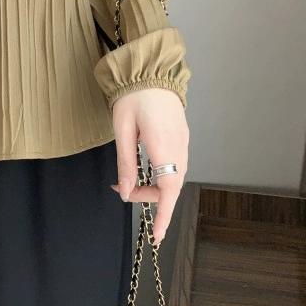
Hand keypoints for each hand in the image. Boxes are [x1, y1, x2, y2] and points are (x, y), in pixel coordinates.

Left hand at [111, 90, 188, 249]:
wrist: (152, 68)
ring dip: (154, 186)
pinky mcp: (182, 137)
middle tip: (122, 191)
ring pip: (174, 177)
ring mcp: (184, 143)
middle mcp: (179, 148)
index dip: (163, 216)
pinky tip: (145, 169)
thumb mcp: (122, 130)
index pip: (169, 191)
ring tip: (130, 182)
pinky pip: (175, 165)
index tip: (156, 236)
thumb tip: (126, 192)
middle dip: (148, 197)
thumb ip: (126, 163)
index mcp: (164, 147)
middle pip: (170, 187)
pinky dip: (161, 175)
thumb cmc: (134, 96)